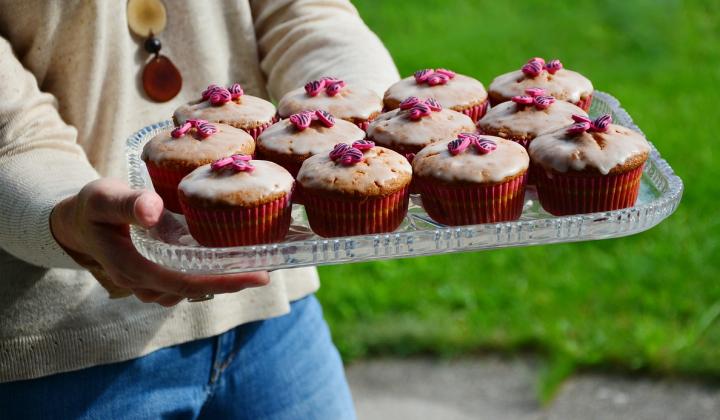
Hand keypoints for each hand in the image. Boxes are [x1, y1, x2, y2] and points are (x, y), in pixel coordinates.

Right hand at [50, 178, 268, 305]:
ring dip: (223, 279)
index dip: (224, 282)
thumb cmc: (92, 207)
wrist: (78, 222)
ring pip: (194, 289)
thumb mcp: (103, 198)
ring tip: (254, 262)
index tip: (260, 276)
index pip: (186, 283)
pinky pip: (188, 281)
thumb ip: (127, 204)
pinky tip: (229, 258)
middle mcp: (145, 283)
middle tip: (267, 269)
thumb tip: (152, 212)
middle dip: (233, 282)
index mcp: (133, 268)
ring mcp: (151, 284)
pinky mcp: (158, 277)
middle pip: (196, 290)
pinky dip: (210, 273)